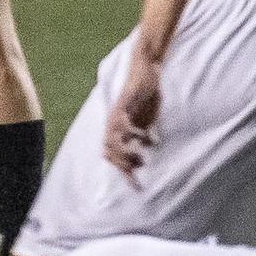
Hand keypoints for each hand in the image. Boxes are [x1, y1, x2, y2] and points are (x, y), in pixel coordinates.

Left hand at [104, 48, 163, 184]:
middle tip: (139, 173)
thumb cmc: (146, 94)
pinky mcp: (124, 102)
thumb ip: (143, 131)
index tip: (137, 185)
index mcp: (117, 128)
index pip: (112, 154)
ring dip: (124, 153)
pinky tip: (143, 137)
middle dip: (122, 166)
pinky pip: (122, 120)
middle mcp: (114, 123)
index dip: (122, 171)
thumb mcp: (145, 117)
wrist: (146, 70)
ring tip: (140, 160)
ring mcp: (118, 113)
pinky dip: (130, 132)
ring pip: (112, 139)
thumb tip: (147, 145)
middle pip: (108, 151)